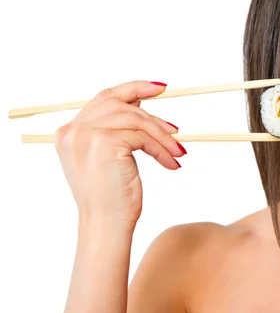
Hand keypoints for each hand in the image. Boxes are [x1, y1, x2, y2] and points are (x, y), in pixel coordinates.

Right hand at [54, 80, 185, 228]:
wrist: (106, 224)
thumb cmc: (111, 196)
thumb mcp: (108, 158)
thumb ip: (115, 130)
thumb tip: (142, 106)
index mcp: (70, 132)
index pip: (104, 98)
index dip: (133, 88)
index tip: (159, 88)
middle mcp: (73, 130)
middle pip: (122, 106)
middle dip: (153, 118)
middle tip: (176, 131)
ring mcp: (86, 135)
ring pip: (136, 121)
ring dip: (162, 136)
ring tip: (177, 152)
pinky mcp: (104, 143)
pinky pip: (143, 137)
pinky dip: (161, 149)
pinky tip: (171, 163)